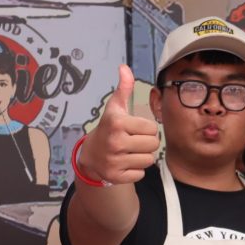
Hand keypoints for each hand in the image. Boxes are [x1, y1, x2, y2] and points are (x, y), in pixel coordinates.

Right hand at [76, 64, 159, 184]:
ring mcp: (114, 161)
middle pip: (153, 145)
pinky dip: (136, 170)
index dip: (147, 129)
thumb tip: (124, 67)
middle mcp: (115, 142)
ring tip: (130, 152)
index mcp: (117, 123)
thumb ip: (124, 88)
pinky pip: (141, 174)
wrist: (91, 154)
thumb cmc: (109, 128)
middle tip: (134, 141)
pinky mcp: (116, 176)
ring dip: (142, 156)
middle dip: (147, 143)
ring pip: (149, 160)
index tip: (135, 129)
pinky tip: (125, 163)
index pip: (152, 129)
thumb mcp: (115, 108)